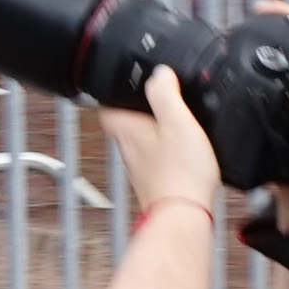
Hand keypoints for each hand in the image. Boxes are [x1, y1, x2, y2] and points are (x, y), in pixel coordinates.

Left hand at [101, 67, 228, 217]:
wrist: (184, 216)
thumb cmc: (180, 173)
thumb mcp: (177, 120)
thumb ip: (165, 93)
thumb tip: (159, 72)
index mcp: (126, 127)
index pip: (105, 101)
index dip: (113, 86)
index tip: (125, 77)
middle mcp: (126, 146)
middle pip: (123, 118)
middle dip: (137, 105)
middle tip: (157, 93)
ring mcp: (138, 165)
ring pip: (139, 136)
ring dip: (152, 125)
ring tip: (174, 116)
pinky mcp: (153, 179)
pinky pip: (155, 154)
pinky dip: (165, 146)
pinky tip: (183, 147)